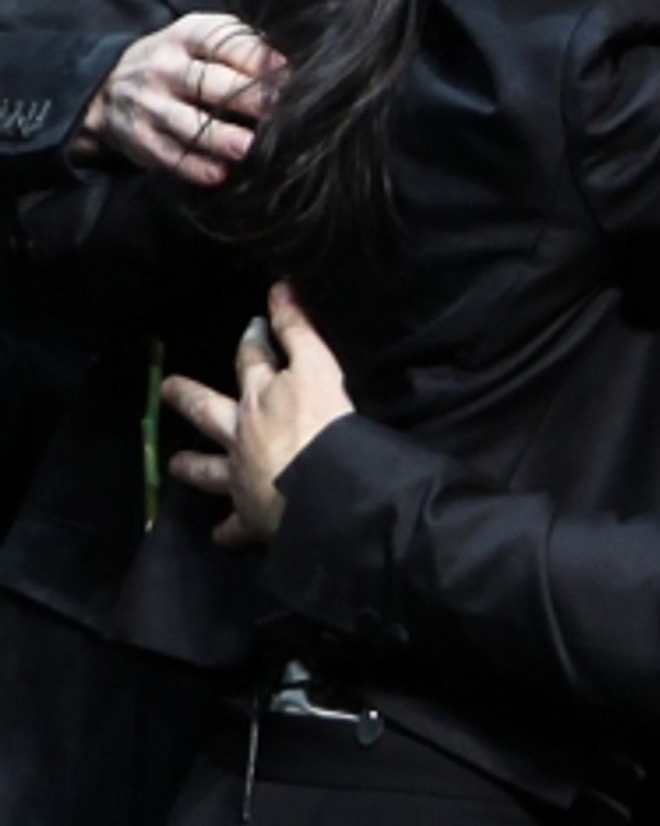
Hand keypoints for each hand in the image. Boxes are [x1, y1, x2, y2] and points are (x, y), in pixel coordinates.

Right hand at [73, 12, 287, 183]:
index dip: (258, 60)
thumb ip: (241, 45)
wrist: (111, 86)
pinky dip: (195, 167)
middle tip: (277, 110)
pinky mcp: (143, 139)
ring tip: (247, 146)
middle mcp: (166, 67)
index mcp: (188, 35)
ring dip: (218, 136)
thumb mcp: (201, 39)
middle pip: (207, 82)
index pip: (224, 43)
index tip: (290, 76)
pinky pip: (171, 155)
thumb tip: (292, 62)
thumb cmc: (179, 61)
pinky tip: (219, 174)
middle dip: (245, 96)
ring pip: (187, 123)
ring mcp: (151, 104)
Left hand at [163, 282, 353, 545]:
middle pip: (208, 411)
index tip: (252, 324)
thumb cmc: (325, 425)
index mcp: (260, 398)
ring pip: (209, 470)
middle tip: (167, 388)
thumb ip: (300, 331)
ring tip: (175, 465)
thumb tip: (279, 288)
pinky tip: (220, 537)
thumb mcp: (318, 368)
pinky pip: (235, 527)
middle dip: (189, 397)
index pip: (253, 360)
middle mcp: (241, 435)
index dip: (254, 339)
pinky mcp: (251, 516)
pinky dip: (227, 532)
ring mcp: (241, 477)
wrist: (321, 488)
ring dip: (194, 466)